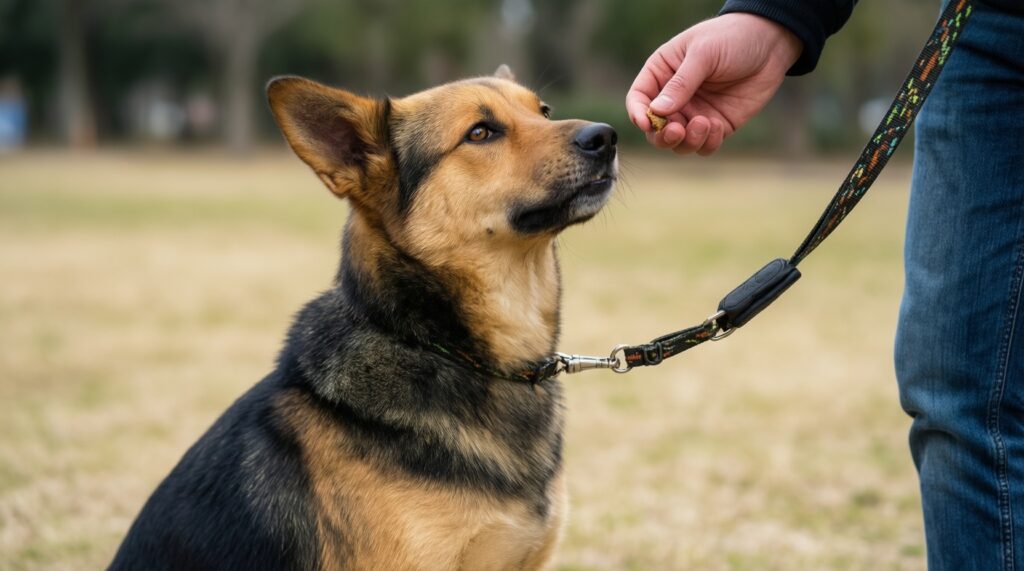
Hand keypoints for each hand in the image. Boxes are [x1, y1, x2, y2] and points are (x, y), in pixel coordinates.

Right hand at [626, 13, 802, 155]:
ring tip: (704, 124)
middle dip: (663, 136)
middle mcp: (674, 97)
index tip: (647, 123)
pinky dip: (708, 143)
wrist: (771, 43)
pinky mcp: (716, 125)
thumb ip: (681, 83)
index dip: (638, 114)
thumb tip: (658, 111)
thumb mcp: (703, 54)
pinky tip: (718, 126)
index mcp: (662, 73)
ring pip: (678, 143)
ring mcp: (695, 113)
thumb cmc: (732, 38)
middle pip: (655, 129)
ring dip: (687, 141)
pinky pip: (704, 145)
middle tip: (677, 131)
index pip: (638, 99)